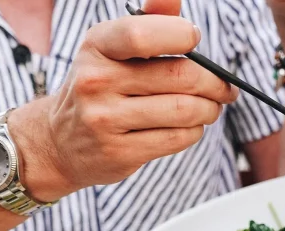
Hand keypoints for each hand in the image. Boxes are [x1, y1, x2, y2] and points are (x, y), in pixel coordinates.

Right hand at [9, 0, 237, 201]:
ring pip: (183, 111)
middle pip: (178, 76)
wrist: (59, 143)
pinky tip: (193, 127)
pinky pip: (176, 139)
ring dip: (209, 110)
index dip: (180, 35)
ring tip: (212, 108)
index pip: (143, 34)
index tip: (195, 41)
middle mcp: (97, 81)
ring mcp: (106, 120)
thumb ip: (146, 23)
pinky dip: (195, 132)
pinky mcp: (120, 153)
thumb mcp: (111, 51)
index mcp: (97, 46)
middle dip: (214, 83)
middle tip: (225, 89)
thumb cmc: (99, 89)